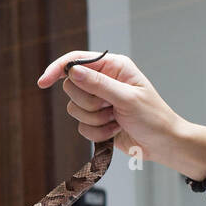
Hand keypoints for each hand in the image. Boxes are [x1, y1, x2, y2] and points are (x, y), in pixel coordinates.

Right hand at [37, 50, 186, 163]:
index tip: (43, 82)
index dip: (58, 69)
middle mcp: (104, 81)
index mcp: (113, 67)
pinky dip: (98, 133)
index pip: (77, 61)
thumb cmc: (153, 118)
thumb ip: (99, 84)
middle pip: (72, 87)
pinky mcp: (97, 121)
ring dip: (95, 120)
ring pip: (74, 109)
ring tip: (117, 120)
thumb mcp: (127, 98)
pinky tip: (115, 131)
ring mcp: (99, 101)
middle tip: (110, 107)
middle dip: (89, 103)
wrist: (162, 144)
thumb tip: (73, 72)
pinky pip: (81, 127)